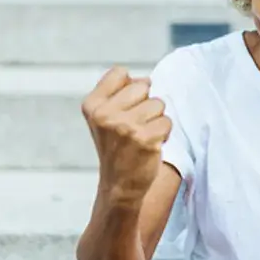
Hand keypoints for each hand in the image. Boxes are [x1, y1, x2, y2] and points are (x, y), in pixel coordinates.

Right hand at [81, 66, 171, 204]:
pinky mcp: (145, 139)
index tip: (124, 108)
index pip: (120, 73)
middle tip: (136, 126)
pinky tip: (151, 145)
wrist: (120, 186)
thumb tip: (146, 80)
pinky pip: (167, 121)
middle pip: (143, 86)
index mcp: (92, 105)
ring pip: (158, 104)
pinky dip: (164, 133)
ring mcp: (125, 127)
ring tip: (143, 136)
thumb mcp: (105, 118)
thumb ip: (120, 93)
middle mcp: (105, 114)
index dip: (129, 88)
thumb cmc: (117, 147)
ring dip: (156, 119)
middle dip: (146, 103)